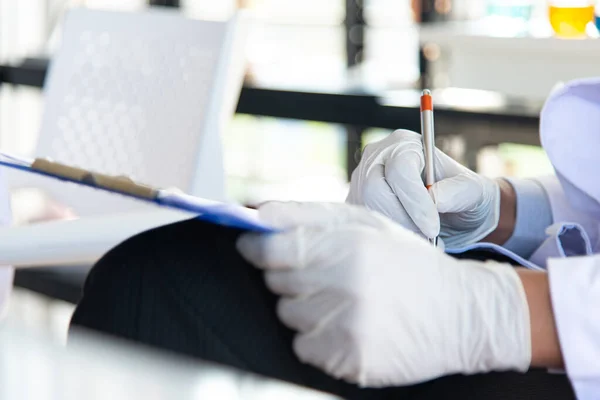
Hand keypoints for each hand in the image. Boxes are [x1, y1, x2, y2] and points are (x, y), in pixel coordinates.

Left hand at [237, 202, 530, 386]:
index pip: (272, 250)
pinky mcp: (351, 360)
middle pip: (276, 283)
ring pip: (288, 316)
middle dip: (291, 277)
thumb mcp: (366, 223)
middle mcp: (346, 287)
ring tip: (345, 300)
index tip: (258, 249)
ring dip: (306, 308)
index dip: (259, 249)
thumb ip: (308, 214)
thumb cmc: (408, 263)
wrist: (461, 313)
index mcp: (349, 247)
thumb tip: (257, 214)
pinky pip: (303, 347)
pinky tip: (349, 326)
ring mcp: (348, 327)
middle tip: (327, 275)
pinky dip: (318, 338)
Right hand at [347, 129, 499, 248]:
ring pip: (367, 208)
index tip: (433, 229)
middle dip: (402, 219)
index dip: (414, 201)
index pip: (400, 170)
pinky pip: (362, 221)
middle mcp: (377, 157)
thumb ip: (460, 192)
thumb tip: (434, 198)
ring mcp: (361, 180)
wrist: (452, 216)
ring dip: (395, 229)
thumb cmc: (464, 198)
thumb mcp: (476, 192)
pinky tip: (406, 240)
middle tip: (426, 239)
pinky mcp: (356, 202)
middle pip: (375, 189)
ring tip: (421, 240)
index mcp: (406, 145)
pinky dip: (384, 234)